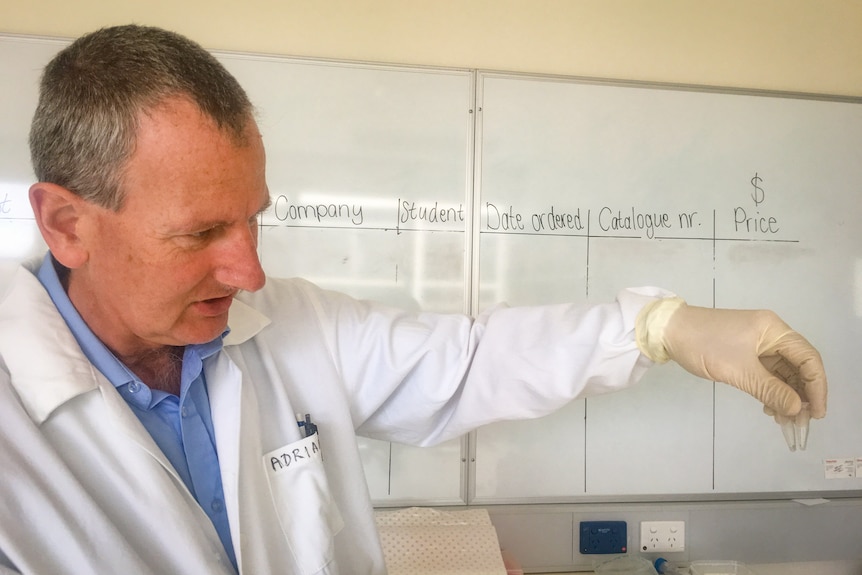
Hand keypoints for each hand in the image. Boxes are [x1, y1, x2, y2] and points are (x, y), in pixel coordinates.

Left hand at [636, 298, 826, 418]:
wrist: (668, 331)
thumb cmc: (704, 345)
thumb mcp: (738, 370)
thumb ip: (770, 390)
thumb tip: (796, 408)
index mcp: (774, 330)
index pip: (809, 359)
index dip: (817, 387)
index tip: (816, 413)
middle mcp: (771, 334)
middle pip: (798, 366)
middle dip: (801, 394)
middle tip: (799, 421)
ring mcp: (757, 343)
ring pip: (782, 372)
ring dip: (785, 395)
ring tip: (783, 419)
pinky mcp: (744, 351)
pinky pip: (767, 373)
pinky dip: (770, 390)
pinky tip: (769, 407)